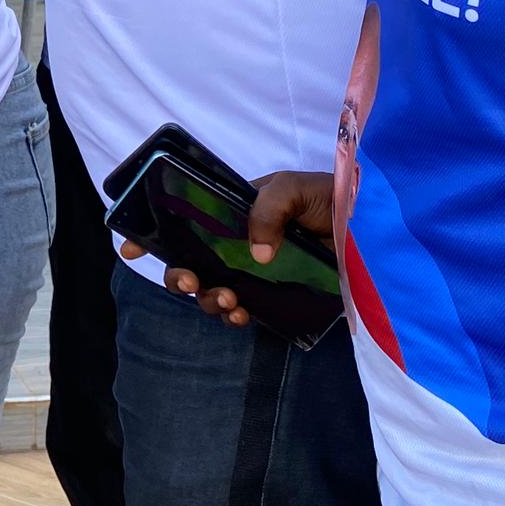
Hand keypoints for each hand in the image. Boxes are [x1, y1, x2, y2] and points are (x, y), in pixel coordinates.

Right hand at [119, 168, 335, 329]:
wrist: (375, 231)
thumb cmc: (334, 199)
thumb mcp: (295, 188)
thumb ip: (267, 210)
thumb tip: (255, 256)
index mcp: (236, 211)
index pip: (187, 221)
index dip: (153, 234)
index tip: (130, 248)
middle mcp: (240, 242)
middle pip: (192, 263)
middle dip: (180, 276)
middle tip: (192, 282)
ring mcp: (257, 272)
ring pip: (213, 290)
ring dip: (209, 300)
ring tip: (227, 301)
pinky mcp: (278, 296)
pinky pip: (244, 312)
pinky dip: (234, 317)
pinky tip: (242, 317)